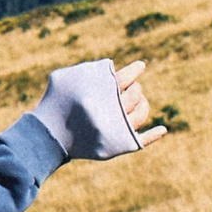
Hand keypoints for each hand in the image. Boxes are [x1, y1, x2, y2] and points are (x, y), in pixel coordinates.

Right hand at [32, 54, 165, 160]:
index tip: (140, 66)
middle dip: (134, 89)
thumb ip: (91, 69)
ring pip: (140, 115)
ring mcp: (116, 129)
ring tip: (138, 100)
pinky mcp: (116, 144)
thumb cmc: (56, 101)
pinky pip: (141, 141)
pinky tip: (163, 130)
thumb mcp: (68, 77)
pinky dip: (153, 136)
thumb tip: (112, 66)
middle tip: (130, 88)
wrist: (48, 134)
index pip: (126, 78)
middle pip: (135, 95)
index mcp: (101, 92)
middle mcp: (112, 110)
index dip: (134, 71)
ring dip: (142, 104)